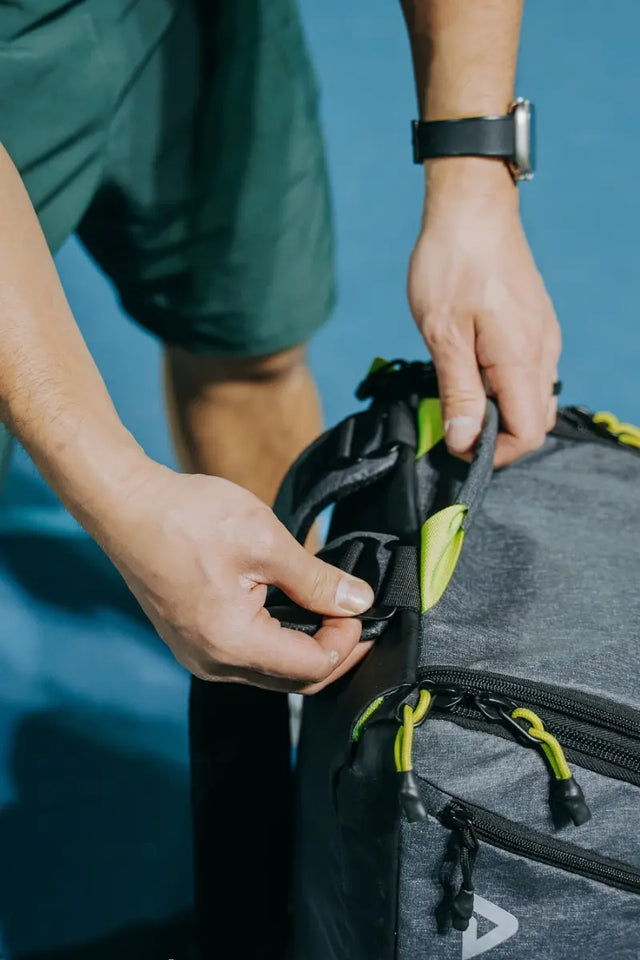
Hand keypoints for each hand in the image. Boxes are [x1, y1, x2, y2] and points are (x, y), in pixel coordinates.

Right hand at [99, 465, 374, 692]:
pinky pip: (247, 657)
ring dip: (306, 648)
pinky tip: (293, 612)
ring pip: (271, 672)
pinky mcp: (191, 641)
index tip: (361, 608)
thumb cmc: (188, 517)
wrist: (127, 505)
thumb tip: (358, 602)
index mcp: (232, 643)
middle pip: (294, 681)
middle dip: (333, 652)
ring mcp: (197, 655)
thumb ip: (316, 580)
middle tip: (356, 615)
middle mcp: (212, 663)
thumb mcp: (265, 542)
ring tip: (330, 611)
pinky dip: (278, 641)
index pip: (312, 668)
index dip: (347, 642)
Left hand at [408, 158, 560, 466]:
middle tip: (453, 421)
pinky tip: (471, 367)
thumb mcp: (443, 335)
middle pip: (536, 422)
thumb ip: (458, 393)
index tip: (457, 445)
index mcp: (522, 360)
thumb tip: (465, 442)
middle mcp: (543, 352)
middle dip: (497, 436)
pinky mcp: (535, 325)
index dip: (494, 452)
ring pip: (533, 398)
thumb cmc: (452, 265)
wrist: (471, 208)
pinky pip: (529, 374)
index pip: (529, 433)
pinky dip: (503, 386)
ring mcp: (543, 338)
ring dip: (499, 410)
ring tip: (459, 391)